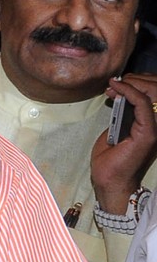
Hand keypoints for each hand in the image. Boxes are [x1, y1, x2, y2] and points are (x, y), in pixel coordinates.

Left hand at [92, 74, 156, 212]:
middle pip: (156, 93)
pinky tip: (117, 88)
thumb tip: (119, 96)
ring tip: (114, 83)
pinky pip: (142, 105)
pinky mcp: (148, 133)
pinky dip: (130, 93)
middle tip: (113, 82)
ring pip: (152, 96)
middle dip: (135, 81)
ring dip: (132, 85)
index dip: (136, 84)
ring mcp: (155, 130)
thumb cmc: (110, 159)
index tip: (114, 82)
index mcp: (150, 126)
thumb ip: (122, 114)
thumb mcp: (116, 130)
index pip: (152, 98)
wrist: (109, 180)